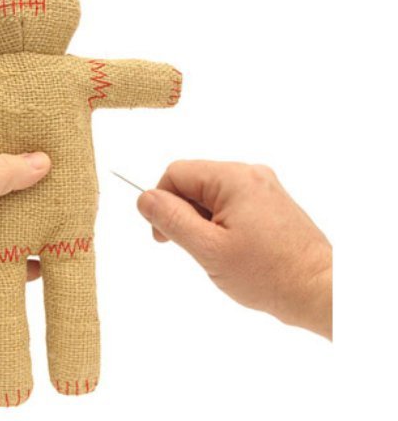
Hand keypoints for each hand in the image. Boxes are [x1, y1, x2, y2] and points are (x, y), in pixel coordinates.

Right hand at [137, 161, 331, 338]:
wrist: (319, 291)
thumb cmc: (268, 273)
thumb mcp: (208, 248)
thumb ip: (172, 219)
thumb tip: (144, 198)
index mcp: (234, 178)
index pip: (176, 173)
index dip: (160, 202)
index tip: (163, 236)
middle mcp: (250, 174)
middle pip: (194, 182)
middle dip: (182, 214)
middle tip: (191, 248)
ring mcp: (263, 188)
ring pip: (210, 195)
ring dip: (201, 221)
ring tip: (215, 252)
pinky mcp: (270, 204)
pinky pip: (230, 204)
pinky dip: (219, 224)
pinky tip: (230, 249)